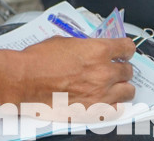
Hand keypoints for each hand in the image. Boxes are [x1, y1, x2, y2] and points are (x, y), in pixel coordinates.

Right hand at [17, 37, 135, 107]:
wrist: (26, 80)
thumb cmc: (40, 60)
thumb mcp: (65, 42)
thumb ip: (85, 47)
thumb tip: (91, 49)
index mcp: (98, 50)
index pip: (127, 48)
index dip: (126, 49)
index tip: (124, 52)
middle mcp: (103, 72)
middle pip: (128, 71)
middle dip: (121, 69)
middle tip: (114, 70)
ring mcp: (100, 93)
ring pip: (128, 91)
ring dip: (122, 87)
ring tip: (113, 87)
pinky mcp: (93, 111)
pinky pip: (117, 110)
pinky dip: (114, 105)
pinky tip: (107, 101)